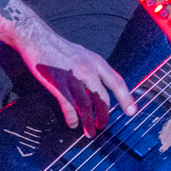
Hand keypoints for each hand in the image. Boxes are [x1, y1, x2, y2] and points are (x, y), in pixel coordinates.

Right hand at [15, 23, 135, 135]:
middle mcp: (88, 69)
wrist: (38, 39)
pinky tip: (73, 124)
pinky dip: (72, 118)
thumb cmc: (61, 49)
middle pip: (102, 97)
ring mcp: (73, 77)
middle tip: (103, 126)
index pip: (117, 82)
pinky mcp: (58, 83)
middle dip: (105, 115)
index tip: (132, 111)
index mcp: (97, 62)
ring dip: (89, 122)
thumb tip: (102, 88)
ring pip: (86, 105)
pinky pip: (68, 105)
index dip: (126, 98)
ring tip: (90, 132)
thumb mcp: (85, 55)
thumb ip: (95, 70)